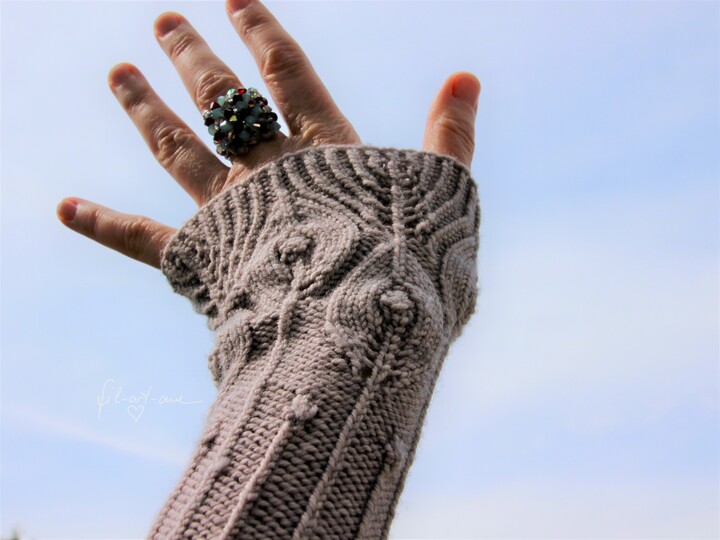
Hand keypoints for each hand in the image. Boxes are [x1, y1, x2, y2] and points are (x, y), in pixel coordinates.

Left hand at [56, 0, 480, 268]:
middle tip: (164, 20)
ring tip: (116, 72)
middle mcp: (268, 170)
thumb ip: (450, 137)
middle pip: (222, 99)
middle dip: (192, 55)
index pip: (288, 74)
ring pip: (178, 148)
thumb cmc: (410, 270)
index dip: (261, 30)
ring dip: (144, 108)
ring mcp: (229, 213)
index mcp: (324, 153)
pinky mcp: (201, 260)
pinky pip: (143, 239)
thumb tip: (466, 76)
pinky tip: (63, 206)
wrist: (361, 330)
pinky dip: (103, 224)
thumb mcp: (446, 199)